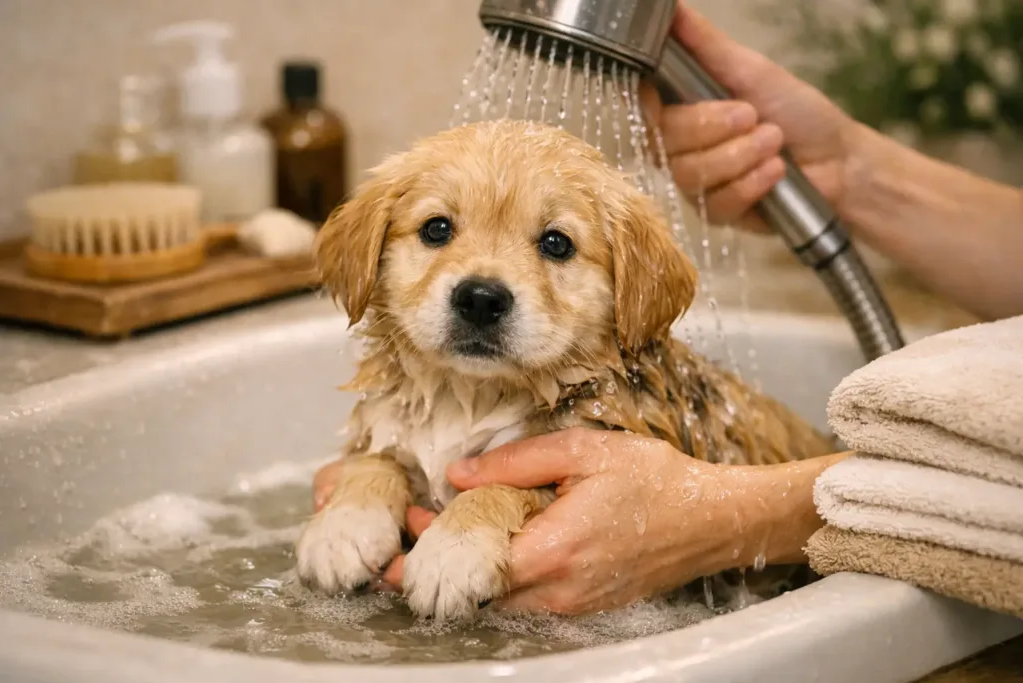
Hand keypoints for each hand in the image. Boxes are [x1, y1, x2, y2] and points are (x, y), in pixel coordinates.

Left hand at [313, 429, 760, 613]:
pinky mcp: (583, 605)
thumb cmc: (655, 481)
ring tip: (434, 539)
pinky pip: (526, 598)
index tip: (384, 554)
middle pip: (477, 590)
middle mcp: (557, 590)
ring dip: (465, 573)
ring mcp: (571, 604)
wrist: (711, 521)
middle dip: (434, 568)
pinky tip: (488, 546)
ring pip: (499, 598)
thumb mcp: (584, 452)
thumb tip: (458, 475)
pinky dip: (498, 577)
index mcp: (553, 550)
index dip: (422, 562)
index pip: (469, 566)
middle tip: (400, 539)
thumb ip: (517, 463)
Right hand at [642, 4, 863, 231]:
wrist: (838, 161)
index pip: (642, 107)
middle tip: (752, 114)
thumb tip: (672, 7)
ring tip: (774, 141)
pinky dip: (751, 183)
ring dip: (739, 155)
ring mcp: (696, 182)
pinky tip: (775, 172)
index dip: (647, 105)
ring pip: (690, 173)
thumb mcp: (750, 69)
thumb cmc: (797, 111)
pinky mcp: (716, 213)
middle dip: (711, 127)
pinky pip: (716, 203)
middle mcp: (681, 146)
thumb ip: (704, 44)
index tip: (665, 97)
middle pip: (664, 141)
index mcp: (683, 107)